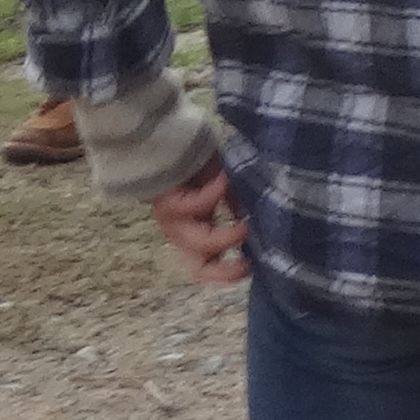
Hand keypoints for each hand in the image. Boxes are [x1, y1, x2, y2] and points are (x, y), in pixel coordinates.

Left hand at [151, 166, 248, 283]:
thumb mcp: (221, 190)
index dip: (227, 273)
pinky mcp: (169, 204)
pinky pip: (197, 206)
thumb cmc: (195, 167)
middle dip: (226, 270)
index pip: (206, 266)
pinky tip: (226, 181)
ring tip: (247, 226)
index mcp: (193, 234)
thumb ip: (235, 207)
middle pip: (199, 267)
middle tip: (247, 263)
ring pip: (201, 243)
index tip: (251, 267)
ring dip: (226, 237)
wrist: (166, 145)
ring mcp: (173, 222)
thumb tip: (254, 222)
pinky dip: (216, 194)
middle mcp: (180, 233)